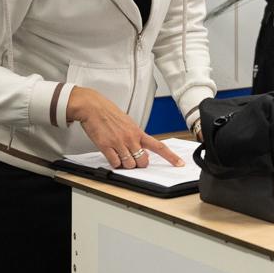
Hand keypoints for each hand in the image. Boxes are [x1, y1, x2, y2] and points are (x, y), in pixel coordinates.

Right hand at [67, 87, 183, 168]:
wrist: (94, 107)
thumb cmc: (109, 114)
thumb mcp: (128, 124)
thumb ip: (137, 138)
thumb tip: (144, 152)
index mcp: (138, 132)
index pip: (159, 146)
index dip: (171, 157)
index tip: (179, 163)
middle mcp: (131, 138)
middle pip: (143, 161)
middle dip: (139, 164)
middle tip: (133, 158)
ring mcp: (119, 142)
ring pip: (129, 164)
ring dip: (126, 164)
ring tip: (120, 155)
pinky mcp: (106, 146)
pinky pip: (115, 163)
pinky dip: (115, 163)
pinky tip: (112, 156)